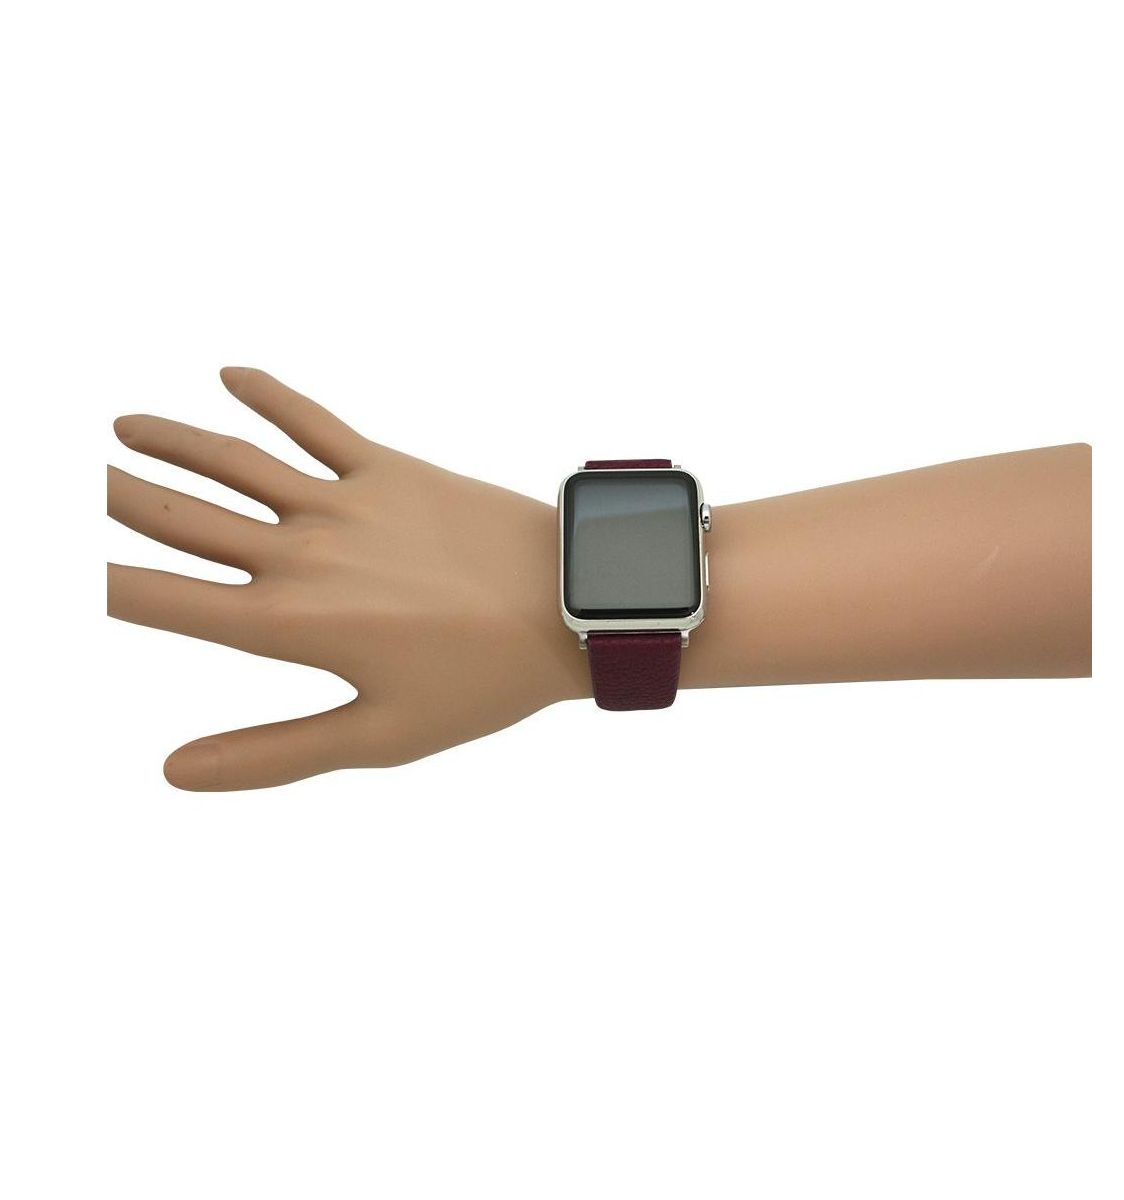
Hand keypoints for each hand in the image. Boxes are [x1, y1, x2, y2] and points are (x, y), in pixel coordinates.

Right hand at [108, 367, 586, 790]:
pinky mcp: (390, 469)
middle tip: (64, 477)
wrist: (571, 605)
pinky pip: (316, 422)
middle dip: (112, 496)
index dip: (90, 579)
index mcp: (288, 624)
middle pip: (179, 517)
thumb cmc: (483, 683)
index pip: (156, 599)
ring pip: (232, 461)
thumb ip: (272, 754)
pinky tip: (230, 375)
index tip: (45, 555)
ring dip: (169, 441)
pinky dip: (268, 394)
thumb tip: (173, 773)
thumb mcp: (379, 739)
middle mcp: (300, 553)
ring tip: (119, 429)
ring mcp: (344, 502)